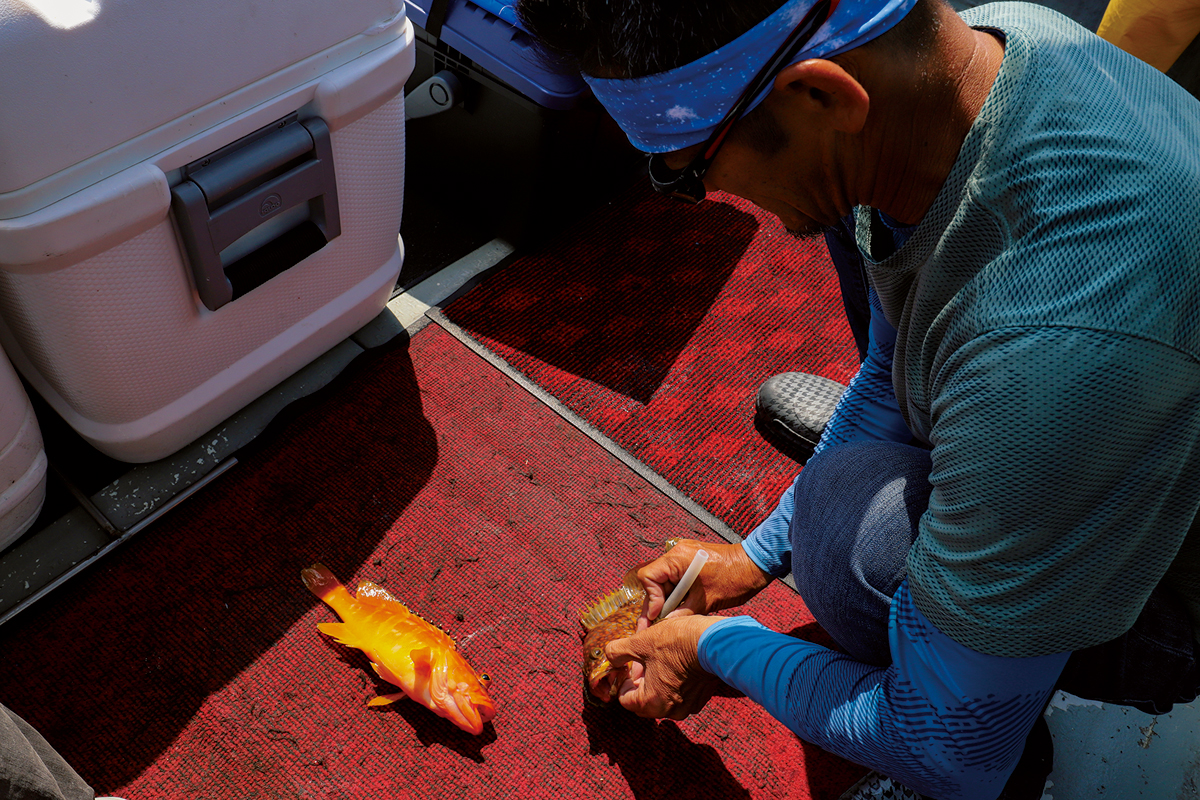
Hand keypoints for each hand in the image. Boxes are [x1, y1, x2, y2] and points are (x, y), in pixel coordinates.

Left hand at [604, 615, 725, 719]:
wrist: (716, 642)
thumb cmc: (677, 643)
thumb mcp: (641, 642)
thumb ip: (618, 652)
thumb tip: (609, 656)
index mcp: (651, 702)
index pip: (625, 700)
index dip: (623, 680)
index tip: (628, 665)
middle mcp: (669, 711)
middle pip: (643, 702)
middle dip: (639, 683)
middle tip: (642, 661)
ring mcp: (688, 707)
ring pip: (662, 699)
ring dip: (657, 683)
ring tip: (660, 660)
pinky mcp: (701, 698)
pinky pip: (680, 695)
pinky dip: (675, 683)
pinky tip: (677, 664)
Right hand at [635, 540, 770, 627]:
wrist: (757, 565)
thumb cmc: (735, 579)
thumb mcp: (706, 602)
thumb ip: (681, 614)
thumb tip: (664, 627)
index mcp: (677, 558)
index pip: (648, 577)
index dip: (651, 598)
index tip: (657, 616)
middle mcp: (677, 553)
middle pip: (655, 581)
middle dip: (655, 605)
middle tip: (650, 628)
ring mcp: (684, 556)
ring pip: (665, 582)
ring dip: (666, 601)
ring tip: (666, 622)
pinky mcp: (692, 561)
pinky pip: (676, 579)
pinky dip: (676, 595)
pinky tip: (678, 610)